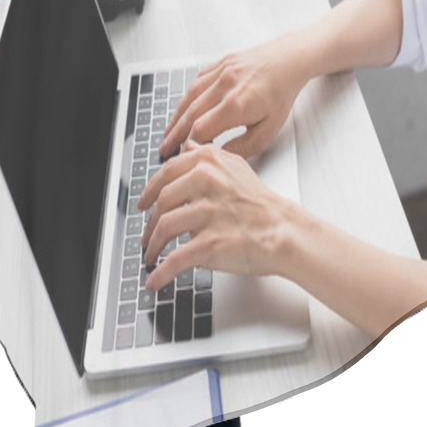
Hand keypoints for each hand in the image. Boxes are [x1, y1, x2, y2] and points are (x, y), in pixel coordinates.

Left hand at [138, 139, 285, 291]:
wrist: (284, 232)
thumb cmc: (263, 205)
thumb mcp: (235, 167)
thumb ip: (207, 155)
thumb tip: (187, 146)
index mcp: (208, 163)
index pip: (165, 174)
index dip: (149, 191)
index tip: (142, 203)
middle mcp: (205, 183)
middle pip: (161, 202)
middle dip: (149, 224)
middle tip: (147, 235)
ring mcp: (206, 213)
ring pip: (163, 229)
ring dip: (152, 247)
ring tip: (151, 255)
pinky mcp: (209, 244)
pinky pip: (174, 260)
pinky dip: (160, 273)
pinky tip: (155, 280)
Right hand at [159, 33, 307, 160]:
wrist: (289, 60)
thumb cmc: (281, 94)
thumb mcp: (268, 130)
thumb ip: (243, 147)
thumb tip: (220, 156)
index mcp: (237, 104)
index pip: (201, 128)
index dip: (189, 144)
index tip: (185, 155)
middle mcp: (225, 85)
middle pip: (189, 114)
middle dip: (174, 134)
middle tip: (164, 148)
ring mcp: (220, 72)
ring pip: (189, 97)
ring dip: (175, 116)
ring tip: (168, 131)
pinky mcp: (219, 64)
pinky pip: (196, 82)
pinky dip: (186, 97)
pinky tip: (182, 108)